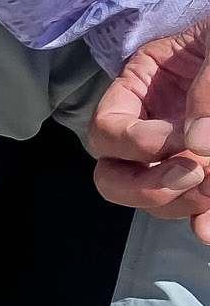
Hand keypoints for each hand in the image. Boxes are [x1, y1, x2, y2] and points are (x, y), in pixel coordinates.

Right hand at [88, 20, 209, 241]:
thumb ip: (208, 86)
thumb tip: (198, 144)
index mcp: (141, 86)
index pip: (107, 129)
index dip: (134, 143)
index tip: (177, 139)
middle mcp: (152, 126)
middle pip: (114, 175)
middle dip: (145, 184)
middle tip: (191, 175)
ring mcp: (179, 155)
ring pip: (151, 199)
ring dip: (178, 202)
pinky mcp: (206, 175)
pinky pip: (193, 207)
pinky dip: (202, 219)